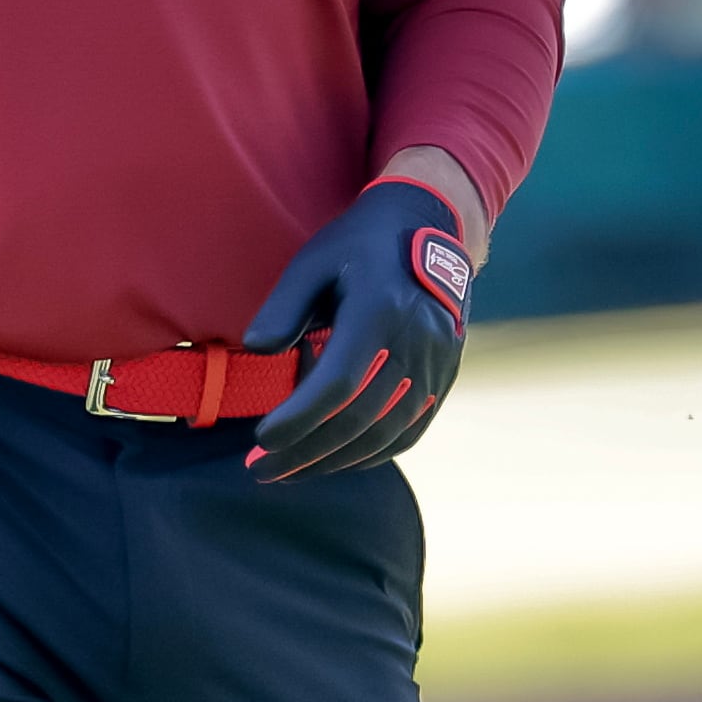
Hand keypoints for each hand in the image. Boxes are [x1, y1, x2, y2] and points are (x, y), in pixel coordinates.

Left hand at [239, 176, 471, 481]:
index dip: (299, 419)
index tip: (261, 440)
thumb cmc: (357, 246)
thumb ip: (284, 307)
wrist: (427, 229)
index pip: (338, 384)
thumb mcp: (312, 262)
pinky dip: (371, 453)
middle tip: (261, 470)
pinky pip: (409, 430)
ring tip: (289, 472)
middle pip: (359, 417)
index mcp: (380, 310)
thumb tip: (257, 350)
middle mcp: (415, 343)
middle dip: (307, 451)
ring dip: (335, 460)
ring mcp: (436, 364)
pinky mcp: (444, 377)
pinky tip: (335, 460)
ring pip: (386, 432)